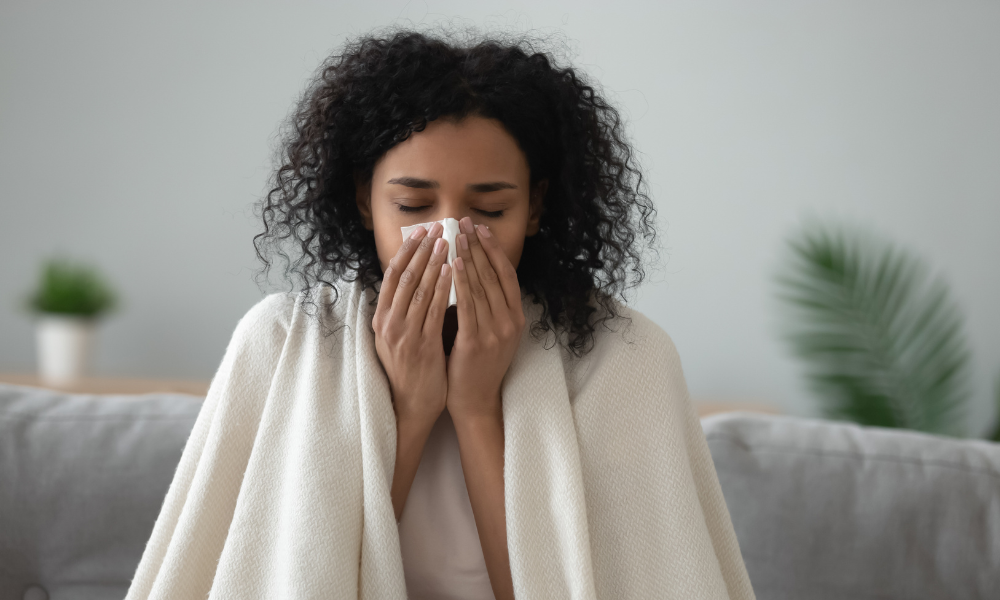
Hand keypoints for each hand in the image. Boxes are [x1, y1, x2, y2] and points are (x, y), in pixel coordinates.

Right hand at [373, 221, 453, 427]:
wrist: (410, 406)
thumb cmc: (409, 370)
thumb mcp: (396, 337)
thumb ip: (402, 311)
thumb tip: (414, 280)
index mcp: (381, 319)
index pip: (392, 275)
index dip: (406, 251)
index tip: (420, 232)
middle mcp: (388, 324)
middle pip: (404, 276)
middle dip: (422, 249)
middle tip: (438, 228)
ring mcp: (403, 334)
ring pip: (418, 289)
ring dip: (434, 262)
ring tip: (448, 242)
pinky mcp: (421, 346)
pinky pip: (433, 310)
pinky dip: (443, 288)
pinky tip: (453, 271)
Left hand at [446, 216, 525, 422]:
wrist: (474, 399)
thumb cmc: (476, 363)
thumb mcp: (490, 330)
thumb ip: (485, 304)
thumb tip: (470, 268)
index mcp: (516, 317)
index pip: (506, 274)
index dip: (493, 249)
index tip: (480, 228)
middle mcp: (510, 322)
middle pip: (493, 275)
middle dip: (477, 246)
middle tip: (464, 223)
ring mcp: (496, 332)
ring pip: (481, 286)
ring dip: (468, 257)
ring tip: (456, 236)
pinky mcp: (477, 341)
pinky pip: (468, 305)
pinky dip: (460, 282)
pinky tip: (452, 265)